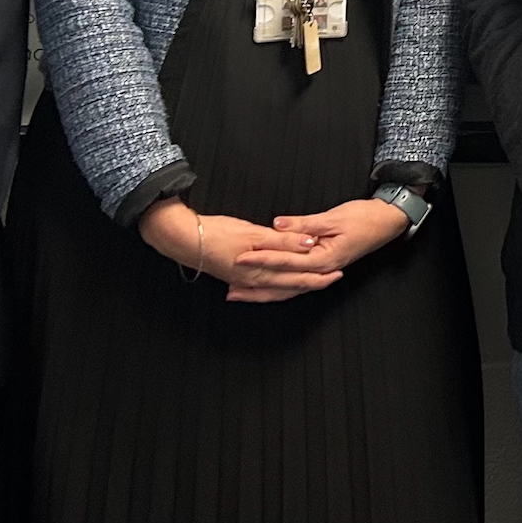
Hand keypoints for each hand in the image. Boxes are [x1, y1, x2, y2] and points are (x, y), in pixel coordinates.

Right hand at [138, 198, 321, 304]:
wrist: (184, 239)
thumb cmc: (218, 233)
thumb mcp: (254, 233)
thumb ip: (283, 240)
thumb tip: (308, 244)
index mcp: (262, 271)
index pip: (298, 276)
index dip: (319, 275)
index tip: (336, 271)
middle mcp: (255, 281)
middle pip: (291, 286)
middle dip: (313, 283)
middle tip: (333, 279)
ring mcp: (245, 281)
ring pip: (278, 289)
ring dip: (296, 287)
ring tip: (314, 284)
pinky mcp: (237, 277)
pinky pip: (263, 288)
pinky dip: (276, 288)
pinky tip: (278, 287)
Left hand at [229, 197, 412, 299]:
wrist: (386, 222)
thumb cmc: (365, 219)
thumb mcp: (333, 218)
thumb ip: (304, 224)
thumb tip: (279, 225)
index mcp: (324, 258)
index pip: (286, 261)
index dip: (262, 259)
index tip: (241, 257)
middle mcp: (322, 269)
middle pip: (284, 283)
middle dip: (256, 286)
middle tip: (231, 289)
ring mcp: (322, 270)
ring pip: (288, 287)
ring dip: (264, 292)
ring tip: (240, 294)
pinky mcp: (322, 265)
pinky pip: (296, 280)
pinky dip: (279, 285)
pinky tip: (264, 287)